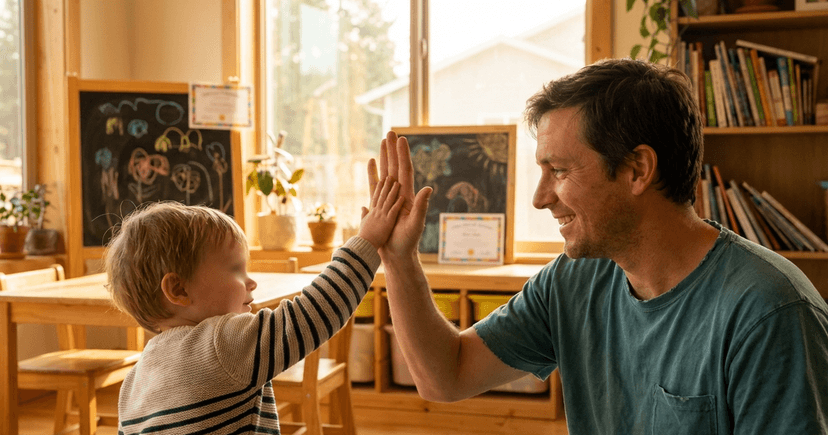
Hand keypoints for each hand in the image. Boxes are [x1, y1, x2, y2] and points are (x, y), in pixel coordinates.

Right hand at [357, 176, 404, 248]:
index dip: (379, 183)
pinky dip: (396, 203)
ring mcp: (383, 217)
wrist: (368, 254)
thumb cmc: (369, 242)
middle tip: (385, 167)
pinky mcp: (388, 224)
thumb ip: (365, 215)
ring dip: (390, 188)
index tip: (380, 173)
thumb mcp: (365, 225)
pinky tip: (401, 195)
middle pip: (382, 191)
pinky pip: (393, 211)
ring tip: (392, 177)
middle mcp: (380, 212)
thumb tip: (363, 207)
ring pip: (387, 199)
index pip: (377, 193)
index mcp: (376, 212)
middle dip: (385, 181)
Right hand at [367, 131, 431, 258]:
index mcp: (407, 196)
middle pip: (395, 166)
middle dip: (393, 149)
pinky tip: (371, 163)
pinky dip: (374, 172)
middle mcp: (399, 194)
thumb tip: (429, 188)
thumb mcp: (416, 224)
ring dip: (384, 157)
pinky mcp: (380, 204)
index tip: (401, 139)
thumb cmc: (408, 242)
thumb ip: (422, 206)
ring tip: (381, 142)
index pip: (405, 170)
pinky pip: (376, 184)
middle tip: (390, 132)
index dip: (403, 155)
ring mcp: (390, 198)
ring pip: (386, 172)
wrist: (397, 254)